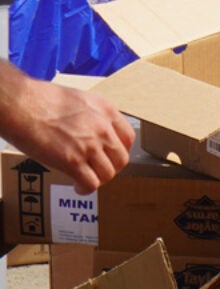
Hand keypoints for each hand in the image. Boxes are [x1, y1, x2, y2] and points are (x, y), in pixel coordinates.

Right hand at [0, 69, 134, 193]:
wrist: (22, 104)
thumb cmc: (41, 99)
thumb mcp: (78, 99)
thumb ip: (91, 115)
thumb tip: (90, 129)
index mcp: (106, 110)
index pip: (128, 138)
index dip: (120, 151)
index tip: (110, 156)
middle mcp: (103, 128)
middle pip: (121, 159)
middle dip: (111, 168)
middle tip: (98, 170)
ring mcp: (89, 145)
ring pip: (108, 173)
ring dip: (98, 180)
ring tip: (86, 180)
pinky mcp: (72, 161)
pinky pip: (91, 183)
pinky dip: (86, 189)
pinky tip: (77, 186)